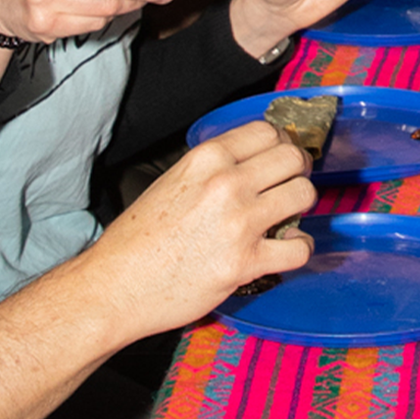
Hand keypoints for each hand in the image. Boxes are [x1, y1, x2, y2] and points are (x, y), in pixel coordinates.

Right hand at [74, 120, 315, 340]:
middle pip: (293, 159)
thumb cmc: (137, 241)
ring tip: (285, 217)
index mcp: (206, 159)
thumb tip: (249, 164)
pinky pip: (300, 247)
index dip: (281, 144)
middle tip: (290, 185)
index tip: (282, 158)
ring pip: (304, 195)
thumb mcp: (171, 181)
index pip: (267, 132)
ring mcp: (238, 223)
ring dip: (301, 207)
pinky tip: (284, 249)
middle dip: (298, 171)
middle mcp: (226, 184)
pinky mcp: (245, 262)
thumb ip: (212, 169)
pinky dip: (298, 248)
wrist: (115, 286)